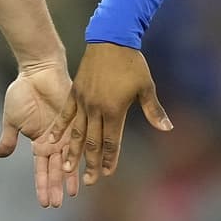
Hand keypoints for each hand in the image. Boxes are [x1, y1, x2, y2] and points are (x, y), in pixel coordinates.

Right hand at [0, 58, 79, 207]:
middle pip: (56, 169)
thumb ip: (8, 138)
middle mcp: (54, 141)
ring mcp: (66, 131)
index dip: (42, 186)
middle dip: (56, 186)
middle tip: (59, 204)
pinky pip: (81, 138)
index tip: (45, 203)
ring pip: (70, 158)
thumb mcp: (11, 118)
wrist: (37, 70)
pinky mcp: (75, 119)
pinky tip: (88, 165)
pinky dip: (83, 152)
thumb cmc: (22, 92)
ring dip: (71, 175)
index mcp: (39, 143)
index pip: (41, 170)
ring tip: (74, 192)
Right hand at [46, 42, 171, 185]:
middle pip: (92, 141)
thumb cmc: (131, 63)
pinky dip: (59, 129)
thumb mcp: (146, 86)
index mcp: (114, 109)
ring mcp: (83, 101)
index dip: (109, 158)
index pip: (111, 141)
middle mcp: (96, 109)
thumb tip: (168, 128)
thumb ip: (154, 110)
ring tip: (67, 169)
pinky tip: (52, 141)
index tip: (106, 174)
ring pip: (76, 132)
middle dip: (91, 163)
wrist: (110, 39)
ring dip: (72, 151)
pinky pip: (65, 115)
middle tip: (89, 181)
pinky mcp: (75, 92)